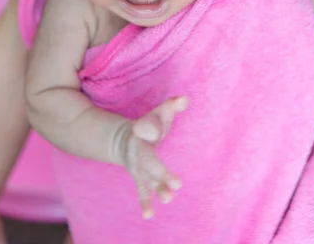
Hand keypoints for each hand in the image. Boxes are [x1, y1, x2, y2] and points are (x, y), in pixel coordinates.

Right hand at [116, 96, 187, 218]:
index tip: (156, 131)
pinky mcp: (141, 179)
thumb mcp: (159, 114)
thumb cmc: (151, 124)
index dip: (151, 127)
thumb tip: (185, 99)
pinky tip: (149, 215)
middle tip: (177, 184)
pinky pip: (141, 192)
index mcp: (142, 133)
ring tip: (169, 198)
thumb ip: (171, 106)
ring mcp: (138, 168)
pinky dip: (145, 203)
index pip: (147, 129)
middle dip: (161, 173)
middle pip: (148, 163)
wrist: (127, 140)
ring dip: (158, 189)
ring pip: (147, 180)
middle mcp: (138, 152)